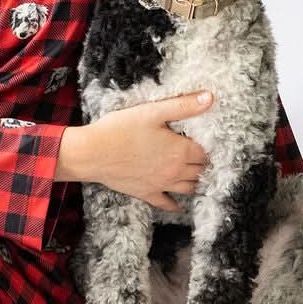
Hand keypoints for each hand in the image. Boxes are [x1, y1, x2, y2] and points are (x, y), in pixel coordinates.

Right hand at [83, 91, 211, 210]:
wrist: (93, 153)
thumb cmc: (120, 129)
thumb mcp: (152, 111)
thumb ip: (182, 105)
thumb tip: (209, 98)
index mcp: (179, 150)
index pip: (205, 152)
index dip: (207, 146)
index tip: (205, 141)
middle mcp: (175, 171)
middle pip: (199, 171)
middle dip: (203, 163)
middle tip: (201, 156)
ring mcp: (161, 185)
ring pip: (189, 188)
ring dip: (195, 181)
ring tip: (195, 175)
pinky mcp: (147, 193)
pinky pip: (167, 204)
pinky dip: (175, 205)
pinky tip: (178, 204)